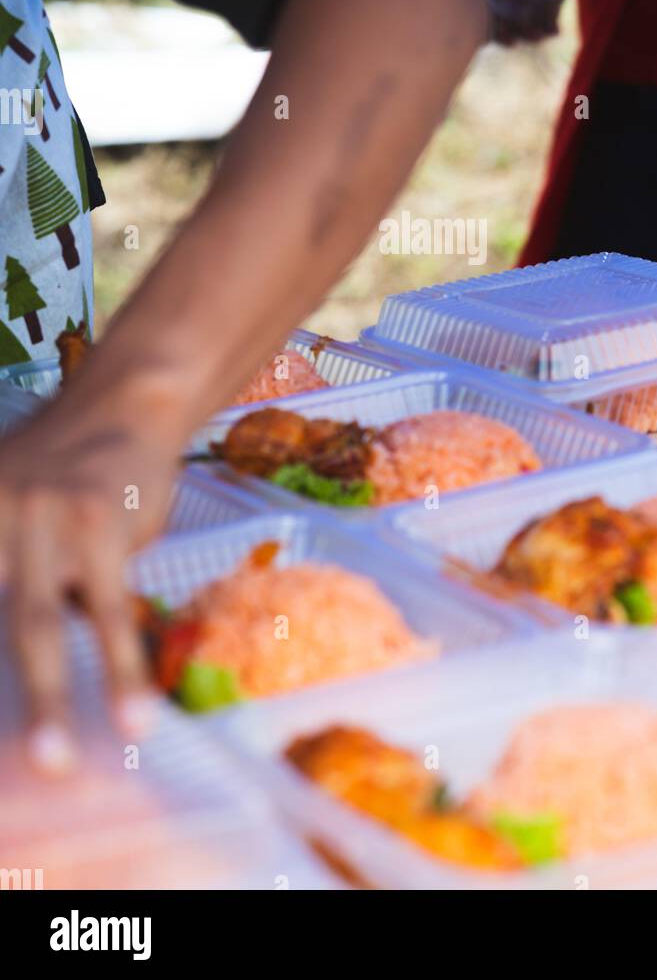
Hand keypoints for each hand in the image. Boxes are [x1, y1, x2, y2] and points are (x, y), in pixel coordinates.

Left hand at [0, 392, 175, 771]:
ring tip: (58, 762)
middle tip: (15, 760)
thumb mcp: (9, 510)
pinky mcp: (99, 524)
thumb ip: (5, 570)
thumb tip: (20, 668)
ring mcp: (40, 519)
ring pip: (38, 625)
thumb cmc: (63, 472)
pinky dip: (121, 668)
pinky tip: (135, 713)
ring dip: (48, 702)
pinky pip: (110, 611)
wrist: (123, 403)